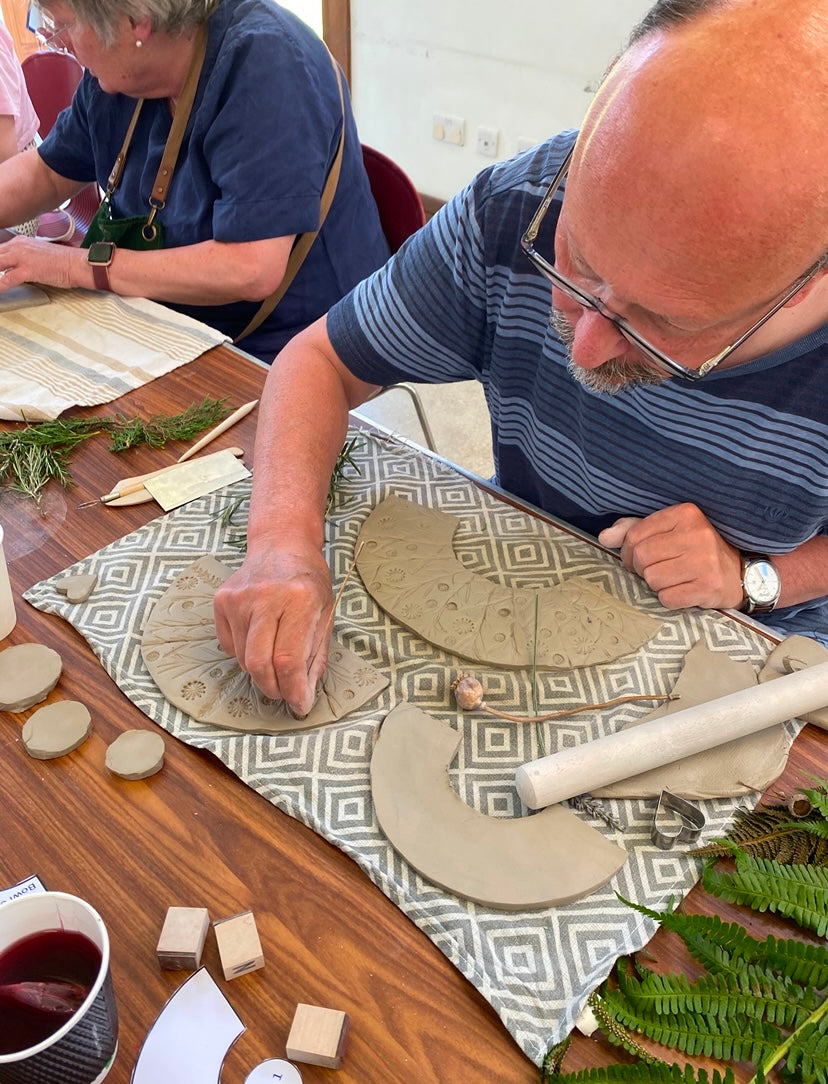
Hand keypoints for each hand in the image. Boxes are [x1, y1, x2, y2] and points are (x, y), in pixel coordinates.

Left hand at [0, 235, 75, 289]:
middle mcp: (18, 246)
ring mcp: (22, 257)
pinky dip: (1, 285)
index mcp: (20, 242)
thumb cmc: (63, 261)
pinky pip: (7, 279)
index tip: (0, 267)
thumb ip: (22, 259)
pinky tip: (0, 290)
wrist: (76, 264)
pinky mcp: (28, 270)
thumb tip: (12, 269)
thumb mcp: (37, 255)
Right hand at [213, 544, 332, 716]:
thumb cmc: (308, 580)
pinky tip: (260, 638)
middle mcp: (265, 596)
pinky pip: (230, 646)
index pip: (289, 659)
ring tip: (276, 658)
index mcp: (299, 598)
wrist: (281, 544)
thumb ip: (315, 656)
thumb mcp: (325, 614)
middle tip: (285, 693)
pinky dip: (245, 654)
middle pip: (259, 664)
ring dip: (261, 671)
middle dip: (273, 689)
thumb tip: (303, 695)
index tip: (300, 705)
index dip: (293, 690)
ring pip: (243, 659)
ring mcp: (239, 598)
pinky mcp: (222, 601)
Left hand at [597, 503, 743, 610]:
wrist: (740, 574)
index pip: (635, 535)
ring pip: (652, 579)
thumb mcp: (669, 530)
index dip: (627, 551)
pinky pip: (667, 598)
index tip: (636, 558)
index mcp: (685, 514)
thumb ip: (634, 529)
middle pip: (641, 558)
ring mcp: (705, 561)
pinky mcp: (708, 587)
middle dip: (641, 569)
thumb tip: (605, 537)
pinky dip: (669, 598)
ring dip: (656, 584)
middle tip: (655, 570)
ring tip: (673, 579)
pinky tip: (683, 590)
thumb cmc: (697, 550)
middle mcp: (697, 534)